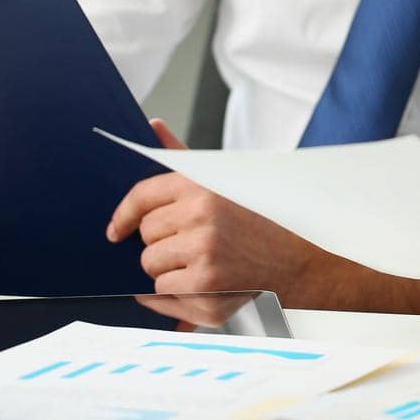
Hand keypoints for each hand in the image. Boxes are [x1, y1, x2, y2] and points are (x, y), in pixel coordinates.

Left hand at [106, 119, 322, 297]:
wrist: (303, 264)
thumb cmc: (260, 223)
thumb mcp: (224, 182)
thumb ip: (182, 157)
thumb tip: (152, 125)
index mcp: (203, 187)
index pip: (142, 196)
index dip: (124, 215)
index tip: (117, 230)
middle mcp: (201, 217)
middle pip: (145, 234)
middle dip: (161, 243)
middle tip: (194, 246)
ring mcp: (203, 255)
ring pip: (150, 265)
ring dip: (168, 270)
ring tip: (203, 265)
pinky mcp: (205, 290)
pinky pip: (160, 293)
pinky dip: (175, 294)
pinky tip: (203, 286)